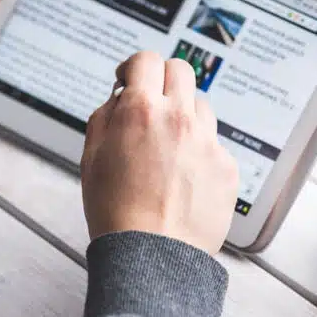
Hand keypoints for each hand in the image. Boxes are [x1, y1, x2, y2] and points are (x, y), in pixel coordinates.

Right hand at [81, 52, 239, 254]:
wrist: (152, 256)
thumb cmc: (116, 212)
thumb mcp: (91, 156)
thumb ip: (105, 115)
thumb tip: (121, 95)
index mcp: (140, 111)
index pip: (145, 60)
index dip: (134, 67)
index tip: (130, 79)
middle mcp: (178, 118)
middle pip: (180, 69)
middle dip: (163, 79)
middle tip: (152, 101)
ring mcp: (207, 141)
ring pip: (200, 106)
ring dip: (183, 115)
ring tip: (167, 148)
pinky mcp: (226, 165)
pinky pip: (214, 143)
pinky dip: (199, 152)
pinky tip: (183, 177)